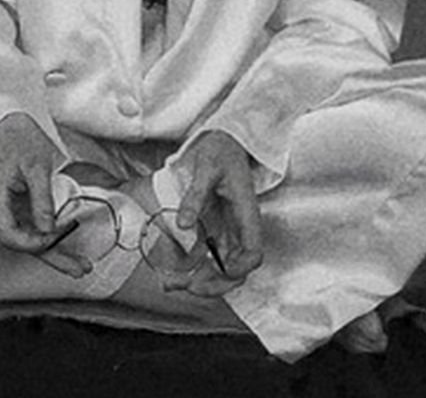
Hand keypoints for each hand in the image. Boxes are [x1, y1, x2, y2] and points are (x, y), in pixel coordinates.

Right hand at [0, 113, 85, 276]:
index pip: (10, 234)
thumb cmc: (22, 141)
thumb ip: (40, 198)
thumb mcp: (36, 166)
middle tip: (79, 269)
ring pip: (29, 240)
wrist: (13, 127)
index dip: (33, 242)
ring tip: (80, 266)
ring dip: (54, 253)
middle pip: (22, 243)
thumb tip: (47, 228)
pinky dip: (50, 240)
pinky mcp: (17, 211)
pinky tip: (67, 250)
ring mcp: (6, 213)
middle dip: (52, 258)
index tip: (55, 237)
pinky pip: (32, 230)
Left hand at [169, 130, 263, 296]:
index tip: (221, 270)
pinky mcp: (215, 231)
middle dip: (214, 284)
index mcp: (246, 214)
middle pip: (236, 270)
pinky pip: (207, 258)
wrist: (224, 140)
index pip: (254, 253)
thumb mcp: (206, 167)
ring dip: (200, 281)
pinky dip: (192, 269)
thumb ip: (195, 196)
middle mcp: (239, 229)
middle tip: (188, 286)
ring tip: (171, 284)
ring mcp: (228, 232)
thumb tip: (183, 225)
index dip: (240, 268)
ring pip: (220, 269)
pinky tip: (172, 274)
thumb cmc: (221, 150)